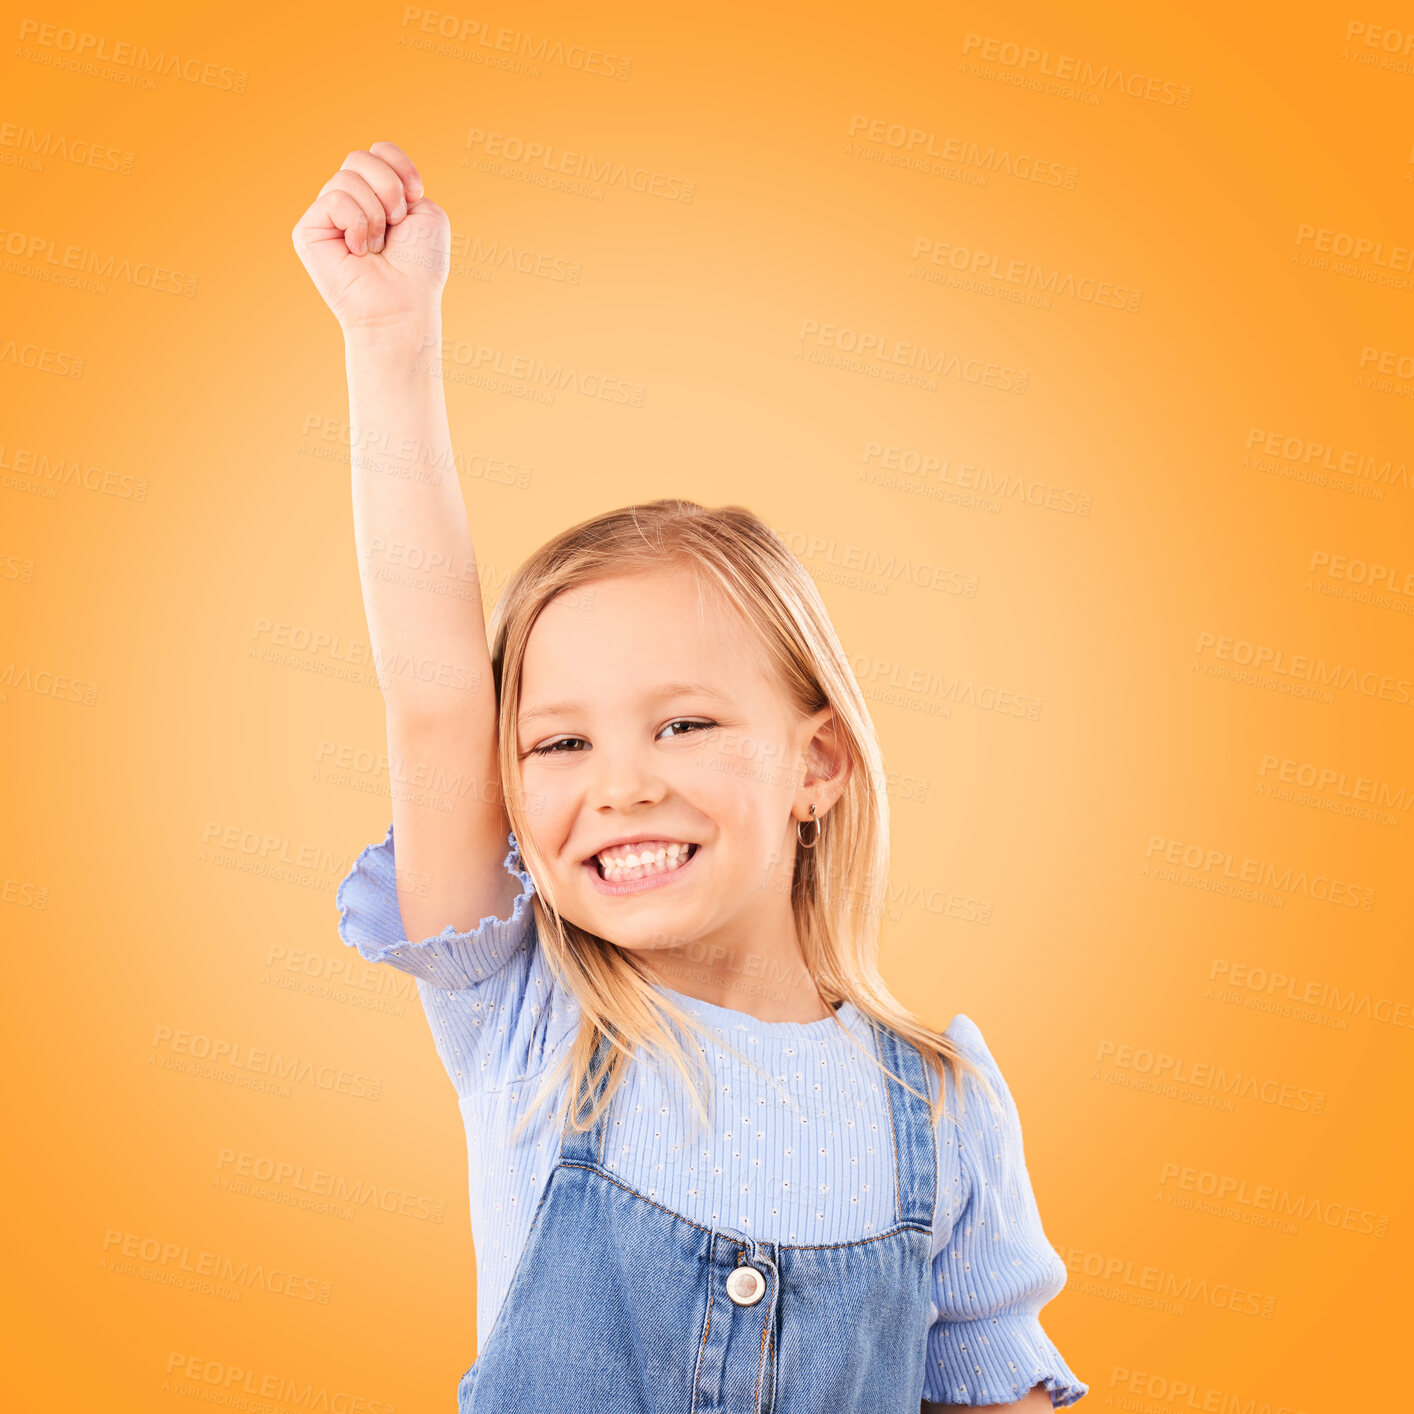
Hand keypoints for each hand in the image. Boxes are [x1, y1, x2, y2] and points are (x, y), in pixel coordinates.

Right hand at [291, 141, 449, 334]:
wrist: (403, 306)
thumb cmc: (419, 268)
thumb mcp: (427, 215)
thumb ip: (402, 180)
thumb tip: (368, 172)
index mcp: (377, 197)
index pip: (378, 151)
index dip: (399, 166)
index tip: (416, 196)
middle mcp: (349, 203)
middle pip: (359, 157)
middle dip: (389, 188)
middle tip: (396, 224)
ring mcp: (327, 216)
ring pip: (347, 178)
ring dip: (375, 214)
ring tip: (378, 246)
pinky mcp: (308, 230)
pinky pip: (334, 199)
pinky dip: (356, 223)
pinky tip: (359, 251)